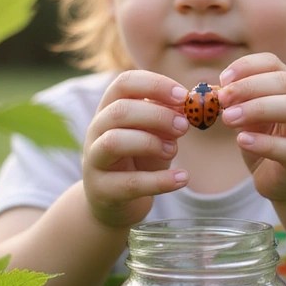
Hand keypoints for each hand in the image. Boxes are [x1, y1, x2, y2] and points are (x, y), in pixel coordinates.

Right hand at [83, 71, 188, 229]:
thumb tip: (190, 106)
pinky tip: (182, 178)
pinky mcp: (102, 190)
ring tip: (174, 150)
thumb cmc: (138, 160)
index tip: (183, 96)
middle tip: (184, 126)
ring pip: (114, 142)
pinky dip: (160, 181)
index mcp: (110, 108)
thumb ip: (167, 119)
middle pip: (119, 111)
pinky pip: (130, 183)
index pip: (124, 83)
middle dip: (157, 115)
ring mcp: (94, 160)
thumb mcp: (155, 135)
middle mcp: (96, 130)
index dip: (155, 85)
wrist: (114, 202)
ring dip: (151, 143)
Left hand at [218, 53, 285, 202]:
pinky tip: (242, 141)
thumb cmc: (268, 146)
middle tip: (222, 99)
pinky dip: (264, 142)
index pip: (275, 64)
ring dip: (258, 108)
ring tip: (227, 118)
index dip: (247, 66)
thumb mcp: (251, 121)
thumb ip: (237, 104)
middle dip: (249, 86)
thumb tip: (210, 91)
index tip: (223, 79)